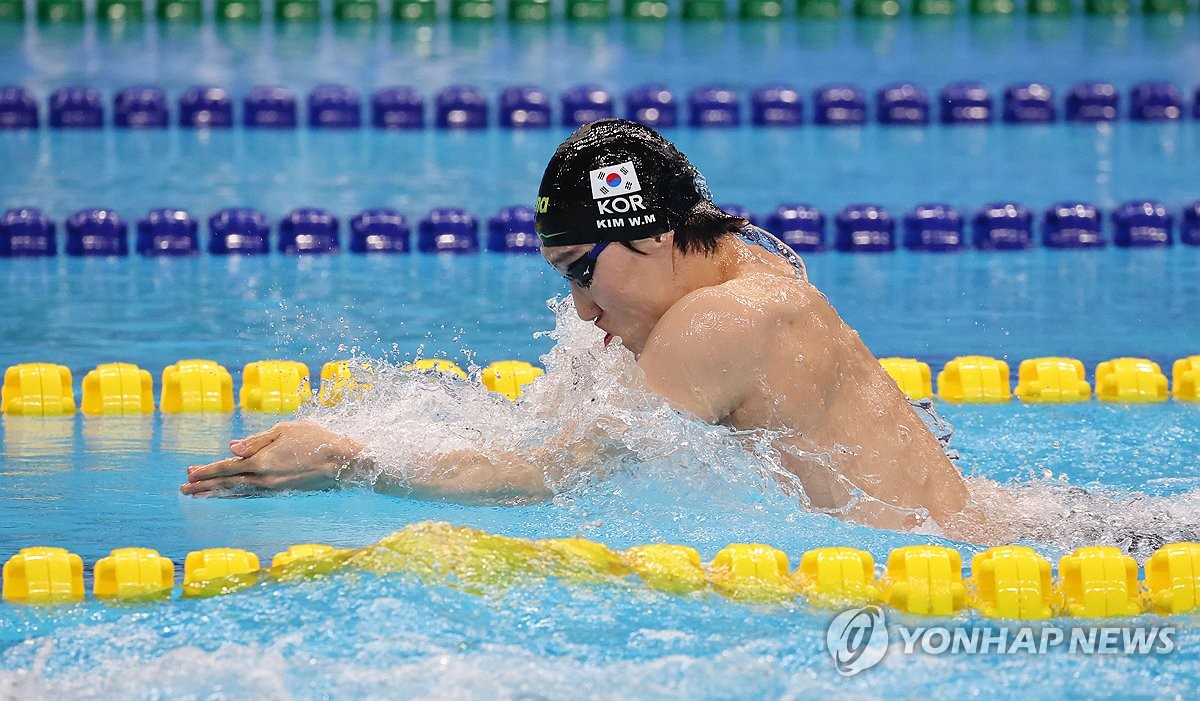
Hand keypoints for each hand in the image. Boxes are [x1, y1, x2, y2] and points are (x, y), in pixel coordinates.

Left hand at [181, 420, 362, 496]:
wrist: (342, 463)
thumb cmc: (316, 440)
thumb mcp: (285, 430)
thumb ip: (256, 440)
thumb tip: (230, 447)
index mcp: (261, 461)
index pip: (226, 467)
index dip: (206, 471)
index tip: (189, 474)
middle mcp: (263, 479)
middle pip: (227, 484)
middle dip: (204, 486)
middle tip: (184, 490)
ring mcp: (272, 489)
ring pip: (237, 493)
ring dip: (216, 494)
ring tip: (198, 496)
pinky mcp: (281, 492)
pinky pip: (251, 495)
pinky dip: (235, 496)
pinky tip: (229, 496)